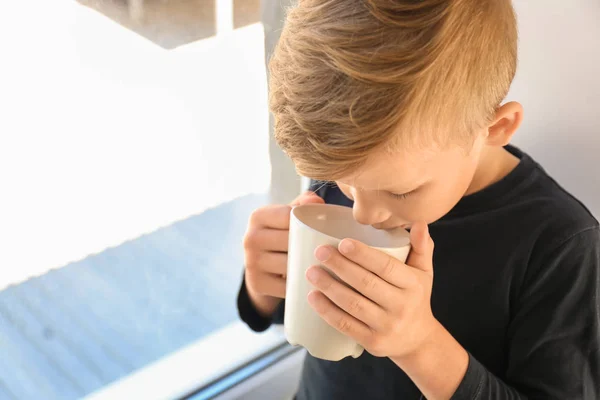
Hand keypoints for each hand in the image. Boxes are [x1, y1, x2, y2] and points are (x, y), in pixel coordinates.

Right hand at [243, 191, 323, 316]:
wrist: (261, 265)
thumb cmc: (282, 234)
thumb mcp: (289, 215)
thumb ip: (303, 204)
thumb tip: (316, 202)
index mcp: (258, 216)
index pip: (287, 216)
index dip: (307, 223)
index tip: (322, 229)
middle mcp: (250, 238)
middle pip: (290, 241)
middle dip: (311, 247)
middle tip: (330, 250)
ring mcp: (251, 262)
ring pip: (290, 265)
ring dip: (310, 268)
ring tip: (327, 265)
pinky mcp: (257, 283)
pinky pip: (287, 286)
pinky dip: (302, 286)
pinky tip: (314, 282)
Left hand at [305, 222, 436, 358]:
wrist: (418, 340)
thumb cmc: (415, 297)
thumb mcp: (423, 272)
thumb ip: (421, 246)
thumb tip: (418, 222)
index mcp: (412, 284)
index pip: (386, 267)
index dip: (363, 255)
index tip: (343, 243)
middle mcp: (401, 306)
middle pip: (366, 284)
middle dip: (340, 266)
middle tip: (320, 252)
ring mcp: (386, 326)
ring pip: (353, 305)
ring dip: (329, 287)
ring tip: (311, 272)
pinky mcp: (372, 342)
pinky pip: (346, 325)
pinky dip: (327, 311)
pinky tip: (313, 297)